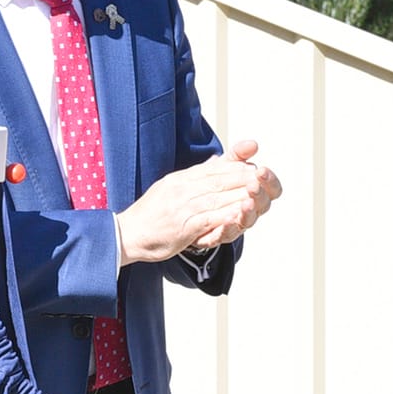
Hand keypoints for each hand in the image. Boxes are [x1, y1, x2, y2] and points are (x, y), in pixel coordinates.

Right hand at [117, 139, 280, 264]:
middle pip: (221, 179)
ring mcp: (183, 206)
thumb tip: (218, 160)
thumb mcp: (173, 185)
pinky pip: (209, 219)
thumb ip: (197, 174)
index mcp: (182, 178)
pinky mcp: (183, 226)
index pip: (215, 167)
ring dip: (240, 196)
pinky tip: (240, 214)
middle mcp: (184, 188)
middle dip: (245, 178)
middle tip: (265, 179)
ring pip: (218, 197)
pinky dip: (226, 216)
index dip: (238, 164)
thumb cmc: (152, 213)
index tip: (257, 164)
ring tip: (258, 194)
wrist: (127, 233)